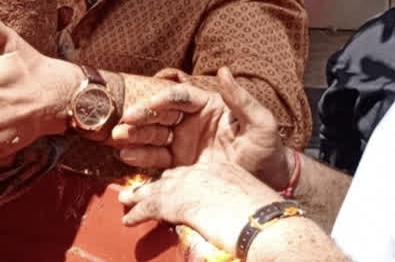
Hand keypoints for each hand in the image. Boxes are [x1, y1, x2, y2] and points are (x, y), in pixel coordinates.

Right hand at [112, 67, 289, 188]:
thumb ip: (241, 99)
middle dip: (142, 117)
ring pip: (154, 135)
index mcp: (208, 106)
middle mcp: (191, 122)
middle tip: (125, 120)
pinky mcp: (178, 164)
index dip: (165, 99)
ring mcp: (183, 143)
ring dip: (135, 135)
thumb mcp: (260, 123)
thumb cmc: (267, 150)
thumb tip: (225, 70)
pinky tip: (126, 155)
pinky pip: (156, 158)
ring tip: (118, 137)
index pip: (181, 97)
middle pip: (161, 114)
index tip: (152, 103)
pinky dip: (141, 157)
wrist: (267, 183)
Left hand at [119, 161, 282, 254]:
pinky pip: (150, 205)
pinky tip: (129, 220)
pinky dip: (137, 212)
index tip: (168, 185)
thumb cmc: (268, 221)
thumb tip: (227, 219)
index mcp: (222, 168)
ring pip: (157, 187)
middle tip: (138, 190)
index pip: (191, 172)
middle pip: (172, 175)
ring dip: (138, 195)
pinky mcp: (179, 200)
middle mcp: (204, 170)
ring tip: (125, 199)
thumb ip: (232, 202)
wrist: (269, 225)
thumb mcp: (250, 202)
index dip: (177, 179)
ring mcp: (190, 182)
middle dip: (154, 183)